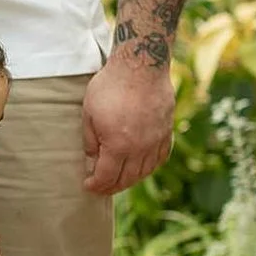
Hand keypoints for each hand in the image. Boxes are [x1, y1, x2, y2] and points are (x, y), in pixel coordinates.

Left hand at [82, 54, 175, 195]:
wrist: (141, 67)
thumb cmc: (110, 87)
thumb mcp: (89, 113)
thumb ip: (90, 140)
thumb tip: (92, 159)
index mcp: (119, 146)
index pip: (107, 176)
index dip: (97, 185)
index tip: (88, 186)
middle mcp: (140, 148)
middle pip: (127, 178)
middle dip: (112, 186)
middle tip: (101, 188)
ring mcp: (156, 140)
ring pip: (145, 171)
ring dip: (131, 179)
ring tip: (119, 181)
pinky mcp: (166, 131)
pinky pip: (160, 157)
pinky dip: (149, 167)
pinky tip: (141, 168)